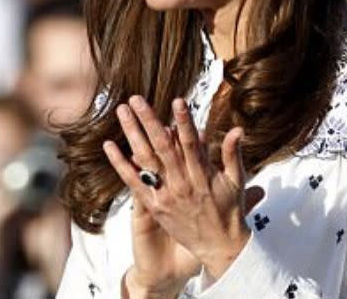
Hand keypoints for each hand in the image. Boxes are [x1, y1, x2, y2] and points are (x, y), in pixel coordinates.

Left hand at [104, 96, 263, 295]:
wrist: (219, 248)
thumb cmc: (229, 211)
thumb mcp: (237, 181)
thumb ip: (233, 153)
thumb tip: (237, 129)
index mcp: (203, 175)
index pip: (191, 142)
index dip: (184, 121)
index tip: (177, 101)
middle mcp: (182, 183)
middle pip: (163, 147)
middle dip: (149, 121)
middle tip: (137, 99)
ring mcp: (166, 196)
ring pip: (146, 160)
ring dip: (133, 134)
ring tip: (123, 112)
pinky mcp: (155, 207)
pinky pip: (134, 184)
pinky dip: (121, 164)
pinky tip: (109, 146)